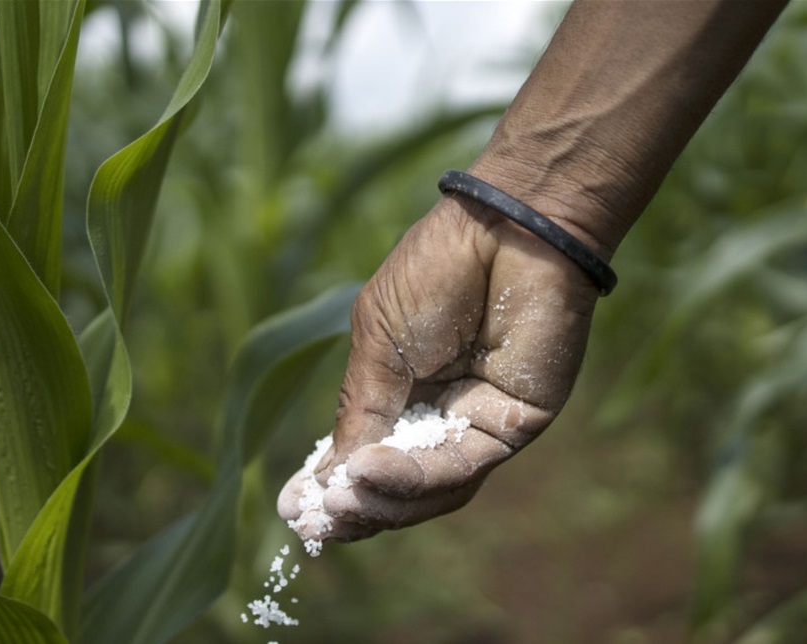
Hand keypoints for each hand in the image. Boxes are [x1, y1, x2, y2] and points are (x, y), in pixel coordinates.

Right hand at [277, 193, 599, 542]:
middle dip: (355, 507)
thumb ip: (360, 413)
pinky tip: (371, 470)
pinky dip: (413, 477)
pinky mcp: (512, 427)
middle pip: (399, 485)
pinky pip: (459, 468)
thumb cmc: (435, 272)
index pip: (368, 456)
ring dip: (382, 501)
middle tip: (314, 523)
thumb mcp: (376, 345)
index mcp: (405, 390)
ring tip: (340, 500)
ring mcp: (479, 424)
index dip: (333, 485)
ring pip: (430, 489)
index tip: (293, 510)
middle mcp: (443, 415)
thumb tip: (325, 484)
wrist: (502, 232)